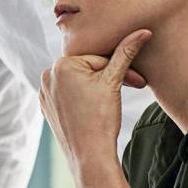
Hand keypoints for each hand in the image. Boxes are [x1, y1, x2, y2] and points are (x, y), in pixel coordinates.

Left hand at [40, 28, 149, 184]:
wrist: (89, 156)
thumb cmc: (102, 119)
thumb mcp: (114, 82)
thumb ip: (126, 53)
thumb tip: (143, 31)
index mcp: (61, 64)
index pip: (99, 59)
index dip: (121, 70)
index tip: (138, 82)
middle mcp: (47, 75)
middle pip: (88, 69)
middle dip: (110, 78)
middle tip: (132, 90)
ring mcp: (44, 92)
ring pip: (79, 82)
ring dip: (97, 87)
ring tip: (108, 103)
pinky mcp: (46, 107)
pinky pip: (69, 95)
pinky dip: (82, 99)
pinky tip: (92, 110)